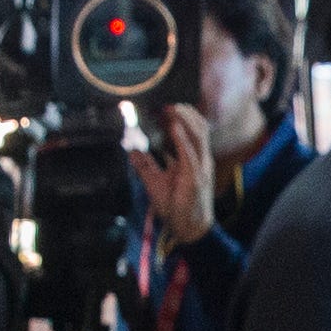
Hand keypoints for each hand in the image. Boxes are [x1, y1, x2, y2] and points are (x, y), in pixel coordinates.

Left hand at [140, 102, 214, 249]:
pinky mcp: (195, 176)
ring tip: (172, 107)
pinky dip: (181, 137)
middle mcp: (199, 159)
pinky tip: (173, 126)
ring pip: (198, 134)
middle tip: (168, 102)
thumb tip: (130, 149)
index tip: (166, 105)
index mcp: (193, 159)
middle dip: (185, 112)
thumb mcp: (154, 181)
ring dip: (185, 118)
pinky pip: (189, 152)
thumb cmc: (176, 206)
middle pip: (198, 127)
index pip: (191, 131)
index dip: (181, 116)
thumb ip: (144, 164)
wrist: (190, 228)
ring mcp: (200, 166)